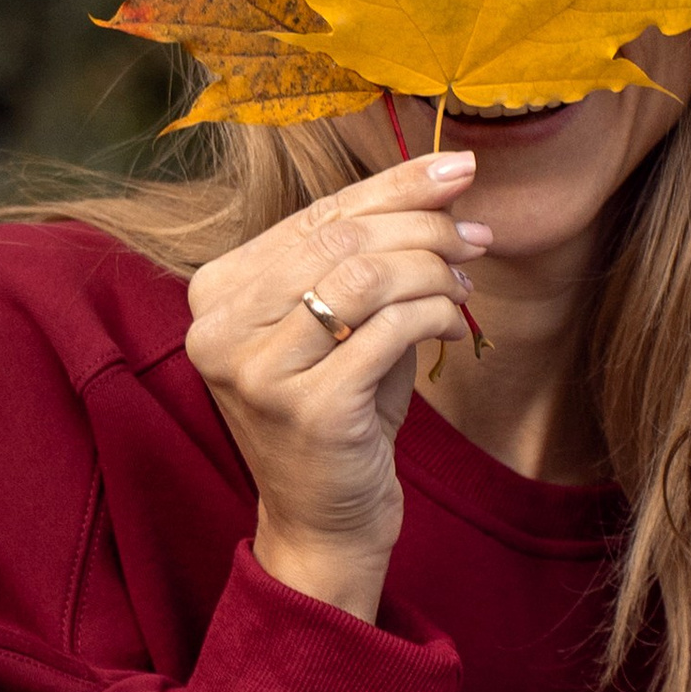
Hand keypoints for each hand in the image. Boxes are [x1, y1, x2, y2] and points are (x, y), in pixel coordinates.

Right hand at [186, 153, 492, 620]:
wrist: (325, 520)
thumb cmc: (342, 411)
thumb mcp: (345, 321)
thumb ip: (370, 251)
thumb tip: (444, 178)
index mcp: (215, 292)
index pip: (314, 213)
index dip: (393, 185)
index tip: (457, 172)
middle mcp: (220, 328)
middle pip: (341, 237)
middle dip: (423, 228)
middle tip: (475, 238)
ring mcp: (259, 371)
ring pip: (367, 275)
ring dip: (433, 271)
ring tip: (463, 287)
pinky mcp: (309, 408)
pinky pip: (390, 328)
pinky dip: (434, 314)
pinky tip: (452, 325)